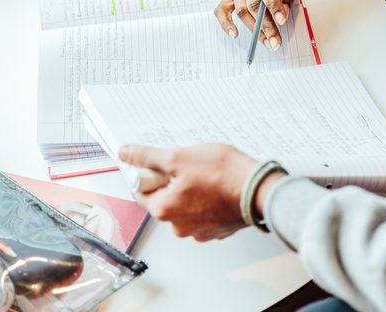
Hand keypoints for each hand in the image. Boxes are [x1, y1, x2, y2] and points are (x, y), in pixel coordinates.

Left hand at [119, 143, 258, 240]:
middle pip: (164, 199)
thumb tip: (126, 154)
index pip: (141, 191)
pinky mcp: (217, 229)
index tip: (161, 162)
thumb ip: (148, 157)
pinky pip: (203, 213)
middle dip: (173, 181)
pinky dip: (207, 200)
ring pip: (185, 206)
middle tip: (190, 165)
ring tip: (208, 175)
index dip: (148, 173)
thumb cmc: (223, 174)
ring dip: (191, 191)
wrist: (259, 190)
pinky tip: (218, 187)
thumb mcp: (180, 157)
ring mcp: (199, 231)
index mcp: (164, 210)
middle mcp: (178, 226)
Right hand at [214, 0, 299, 48]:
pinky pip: (221, 11)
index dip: (272, 4)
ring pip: (241, 11)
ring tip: (268, 42)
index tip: (282, 21)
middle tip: (276, 42)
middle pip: (252, 3)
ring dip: (254, 30)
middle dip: (266, 25)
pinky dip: (226, 24)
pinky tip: (235, 35)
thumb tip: (282, 15)